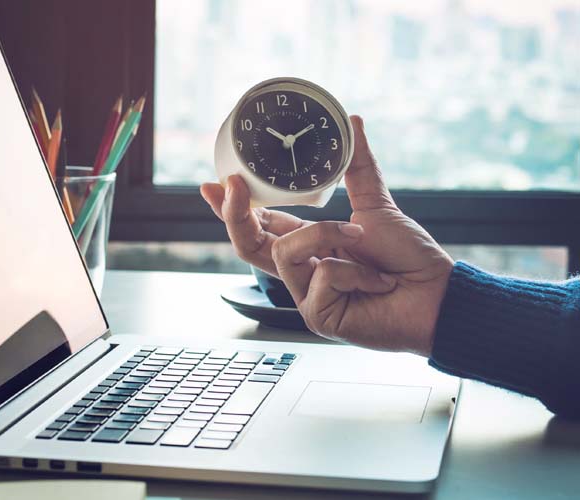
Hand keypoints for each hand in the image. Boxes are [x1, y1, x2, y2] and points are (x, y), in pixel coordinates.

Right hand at [201, 116, 453, 355]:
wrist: (437, 295)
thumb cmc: (407, 258)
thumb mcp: (375, 205)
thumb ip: (358, 166)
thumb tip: (352, 121)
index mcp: (307, 246)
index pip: (258, 225)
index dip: (232, 206)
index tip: (212, 182)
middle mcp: (300, 271)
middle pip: (247, 244)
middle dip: (234, 213)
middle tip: (233, 184)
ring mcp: (305, 297)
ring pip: (285, 252)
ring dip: (327, 235)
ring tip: (361, 239)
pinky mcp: (317, 317)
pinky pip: (322, 276)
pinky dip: (355, 271)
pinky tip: (376, 282)